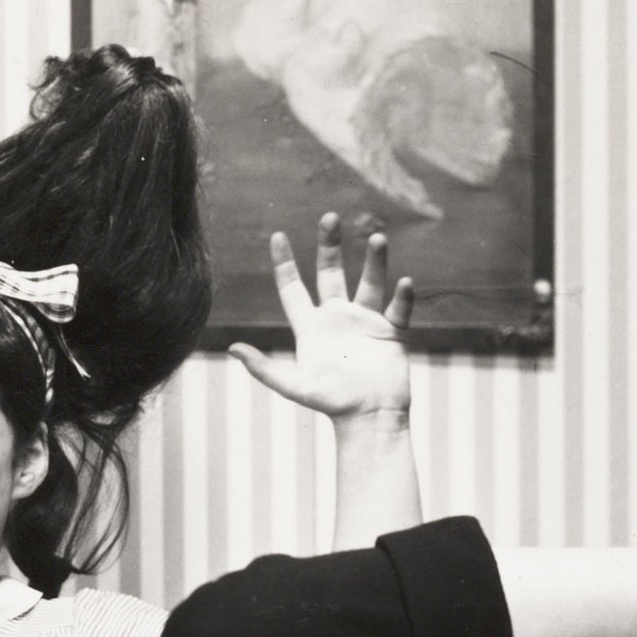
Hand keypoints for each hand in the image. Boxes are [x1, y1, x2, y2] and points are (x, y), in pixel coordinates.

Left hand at [230, 213, 415, 422]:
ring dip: (374, 261)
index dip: (284, 262)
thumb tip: (233, 349)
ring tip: (378, 238)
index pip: (293, 288)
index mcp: (311, 327)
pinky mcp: (390, 333)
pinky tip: (404, 283)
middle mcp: (336, 318)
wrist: (369, 419)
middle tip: (330, 217)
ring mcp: (365, 323)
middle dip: (330, 245)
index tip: (277, 235)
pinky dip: (402, 296)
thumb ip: (264, 368)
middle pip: (331, 273)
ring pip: (369, 282)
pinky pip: (398, 308)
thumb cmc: (331, 404)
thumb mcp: (293, 385)